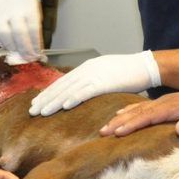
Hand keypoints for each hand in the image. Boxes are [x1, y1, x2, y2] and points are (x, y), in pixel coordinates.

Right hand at [0, 0, 44, 62]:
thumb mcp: (36, 14)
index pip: (33, 29)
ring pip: (4, 35)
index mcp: (28, 8)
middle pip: (18, 33)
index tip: (37, 54)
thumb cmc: (27, 3)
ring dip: (12, 48)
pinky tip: (9, 46)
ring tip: (19, 53)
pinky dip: (2, 43)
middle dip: (24, 49)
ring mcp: (1, 13)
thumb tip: (37, 51)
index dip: (34, 44)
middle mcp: (14, 10)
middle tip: (28, 58)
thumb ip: (36, 31)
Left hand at [29, 51, 161, 115]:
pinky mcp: (104, 82)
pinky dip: (72, 99)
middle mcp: (87, 69)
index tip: (37, 102)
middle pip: (61, 85)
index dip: (49, 92)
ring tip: (41, 112)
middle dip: (45, 98)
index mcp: (87, 68)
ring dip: (53, 102)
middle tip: (31, 110)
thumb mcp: (107, 75)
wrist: (147, 66)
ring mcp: (95, 75)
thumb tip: (84, 92)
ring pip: (69, 90)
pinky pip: (84, 92)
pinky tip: (62, 107)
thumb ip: (94, 81)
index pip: (63, 81)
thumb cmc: (130, 73)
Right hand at [99, 78, 178, 136]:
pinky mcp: (167, 103)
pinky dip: (130, 110)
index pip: (150, 116)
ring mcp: (166, 101)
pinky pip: (144, 107)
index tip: (118, 133)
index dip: (133, 124)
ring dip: (121, 117)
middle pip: (139, 112)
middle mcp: (167, 102)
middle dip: (120, 122)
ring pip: (139, 109)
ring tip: (105, 126)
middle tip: (103, 132)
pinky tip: (121, 114)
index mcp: (176, 107)